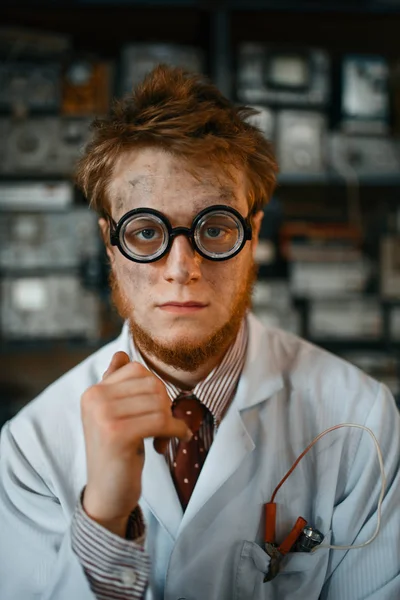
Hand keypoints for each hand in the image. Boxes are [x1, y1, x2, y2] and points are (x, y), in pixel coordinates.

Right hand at [81, 351, 191, 536]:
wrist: (107, 495)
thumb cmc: (118, 453)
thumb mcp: (114, 415)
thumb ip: (117, 385)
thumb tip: (120, 354)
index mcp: (93, 391)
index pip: (138, 369)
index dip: (155, 389)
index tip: (153, 412)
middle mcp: (94, 398)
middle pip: (152, 384)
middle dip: (165, 405)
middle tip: (162, 429)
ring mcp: (103, 416)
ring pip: (159, 402)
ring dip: (170, 422)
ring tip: (162, 439)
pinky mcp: (118, 434)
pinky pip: (162, 421)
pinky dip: (176, 431)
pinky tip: (174, 442)